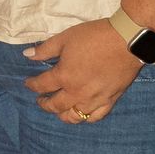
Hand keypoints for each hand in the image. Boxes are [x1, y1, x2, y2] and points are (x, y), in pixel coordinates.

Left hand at [23, 19, 142, 124]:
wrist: (127, 40)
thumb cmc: (95, 36)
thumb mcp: (66, 38)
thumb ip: (45, 49)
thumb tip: (27, 56)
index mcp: (64, 76)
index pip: (42, 85)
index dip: (32, 85)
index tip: (28, 83)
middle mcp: (77, 93)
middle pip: (55, 106)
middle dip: (44, 104)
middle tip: (41, 100)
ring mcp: (94, 100)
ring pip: (74, 116)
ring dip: (62, 115)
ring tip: (59, 110)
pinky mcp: (110, 101)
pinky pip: (95, 117)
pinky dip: (85, 117)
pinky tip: (82, 112)